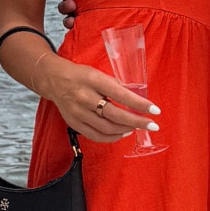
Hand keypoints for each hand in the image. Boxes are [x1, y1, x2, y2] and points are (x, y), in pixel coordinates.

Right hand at [40, 58, 158, 143]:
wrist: (54, 79)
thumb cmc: (81, 75)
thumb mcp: (99, 73)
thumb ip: (116, 85)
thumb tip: (136, 99)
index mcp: (94, 81)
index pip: (121, 94)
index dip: (139, 104)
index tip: (155, 110)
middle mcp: (85, 97)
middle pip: (115, 115)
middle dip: (137, 122)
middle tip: (152, 125)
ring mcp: (78, 112)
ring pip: (107, 128)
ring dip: (126, 129)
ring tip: (137, 127)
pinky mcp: (74, 123)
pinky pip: (95, 135)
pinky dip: (112, 137)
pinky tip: (122, 133)